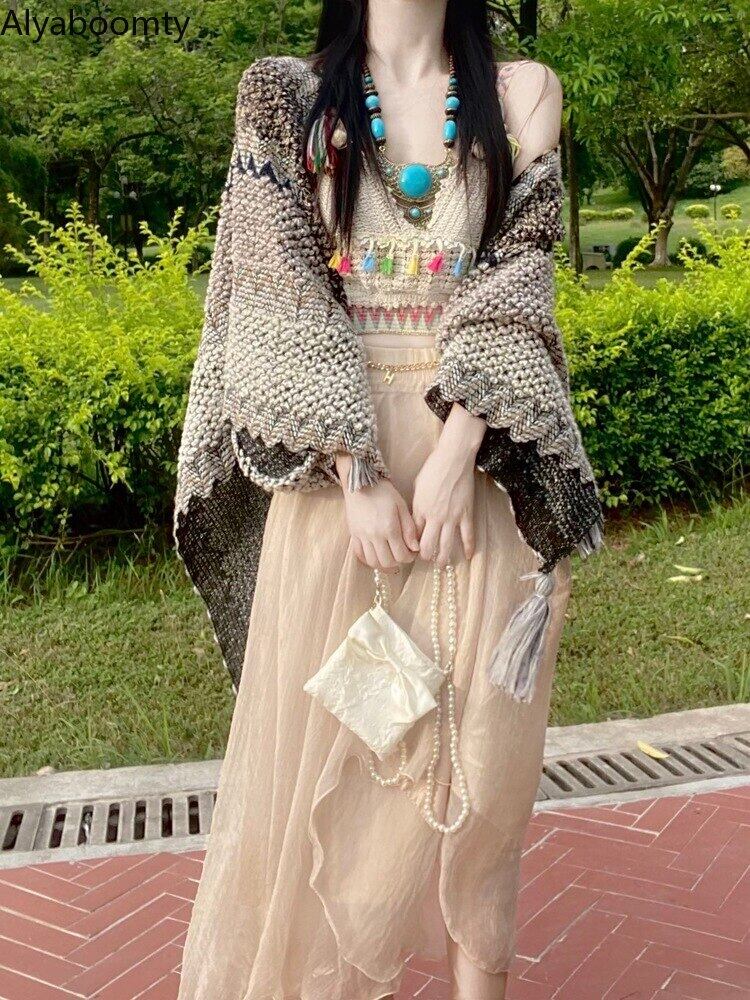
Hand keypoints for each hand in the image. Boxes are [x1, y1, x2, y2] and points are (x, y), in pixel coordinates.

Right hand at [335, 454, 419, 571]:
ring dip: (383, 564)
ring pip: (373, 561)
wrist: (361, 482)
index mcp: (389, 528)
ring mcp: (362, 536)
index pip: (402, 555)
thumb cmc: (384, 492)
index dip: (410, 557)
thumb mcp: (402, 506)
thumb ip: (409, 529)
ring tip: (390, 558)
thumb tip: (415, 548)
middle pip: (387, 562)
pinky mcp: (353, 535)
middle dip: (398, 563)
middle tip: (402, 555)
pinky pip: (359, 555)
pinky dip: (369, 560)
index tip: (413, 552)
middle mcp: (374, 535)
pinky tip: (377, 555)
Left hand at [412, 404, 485, 566]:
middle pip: (428, 545)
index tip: (413, 549)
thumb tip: (415, 521)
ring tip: (441, 565)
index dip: (412, 544)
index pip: (413, 535)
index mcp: (420, 509)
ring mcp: (452, 517)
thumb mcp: (417, 487)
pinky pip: (468, 535)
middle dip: (425, 556)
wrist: (453, 458)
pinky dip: (468, 548)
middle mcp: (434, 516)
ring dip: (443, 558)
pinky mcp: (466, 514)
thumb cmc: (433, 469)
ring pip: (447, 545)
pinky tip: (468, 557)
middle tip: (426, 559)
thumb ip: (416, 506)